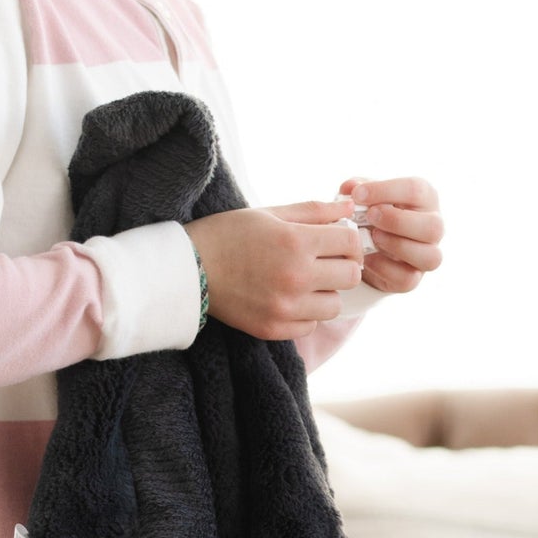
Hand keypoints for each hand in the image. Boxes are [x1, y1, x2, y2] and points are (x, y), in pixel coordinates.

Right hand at [184, 198, 364, 340]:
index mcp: (296, 242)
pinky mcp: (274, 328)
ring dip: (325, 293)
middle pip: (351, 276)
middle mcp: (296, 276)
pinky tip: (287, 299)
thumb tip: (349, 210)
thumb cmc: (228, 234)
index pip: (351, 244)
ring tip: (304, 283)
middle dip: (342, 266)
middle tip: (324, 262)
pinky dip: (305, 314)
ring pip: (334, 306)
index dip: (348, 240)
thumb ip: (314, 211)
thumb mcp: (270, 214)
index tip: (337, 242)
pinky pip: (311, 325)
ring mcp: (286, 306)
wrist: (187, 268)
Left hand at [341, 175, 443, 295]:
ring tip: (372, 237)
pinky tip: (367, 257)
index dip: (386, 191)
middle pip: (434, 227)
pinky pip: (407, 278)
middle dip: (398, 221)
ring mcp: (427, 254)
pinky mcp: (414, 278)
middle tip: (370, 216)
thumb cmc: (371, 211)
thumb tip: (350, 187)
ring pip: (430, 257)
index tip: (358, 194)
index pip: (416, 190)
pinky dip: (384, 268)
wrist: (366, 242)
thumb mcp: (364, 194)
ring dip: (398, 246)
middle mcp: (433, 227)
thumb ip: (357, 187)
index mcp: (425, 198)